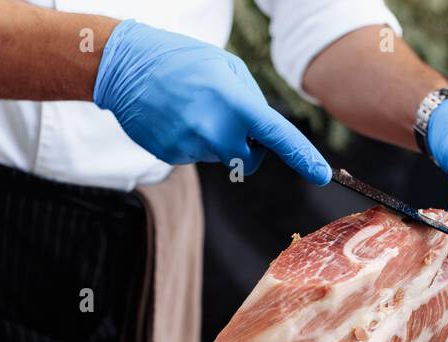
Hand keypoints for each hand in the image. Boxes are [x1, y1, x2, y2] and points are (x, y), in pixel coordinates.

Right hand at [93, 20, 330, 184]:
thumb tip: (264, 136)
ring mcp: (191, 147)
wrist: (126, 66)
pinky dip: (193, 141)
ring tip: (193, 109)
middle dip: (250, 147)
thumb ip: (251, 103)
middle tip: (231, 118)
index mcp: (233, 103)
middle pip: (251, 160)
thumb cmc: (182, 60)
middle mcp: (214, 130)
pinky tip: (177, 117)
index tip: (322, 174)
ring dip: (216, 139)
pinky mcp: (172, 156)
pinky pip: (197, 156)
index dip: (303, 157)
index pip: (278, 137)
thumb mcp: (226, 68)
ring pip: (222, 157)